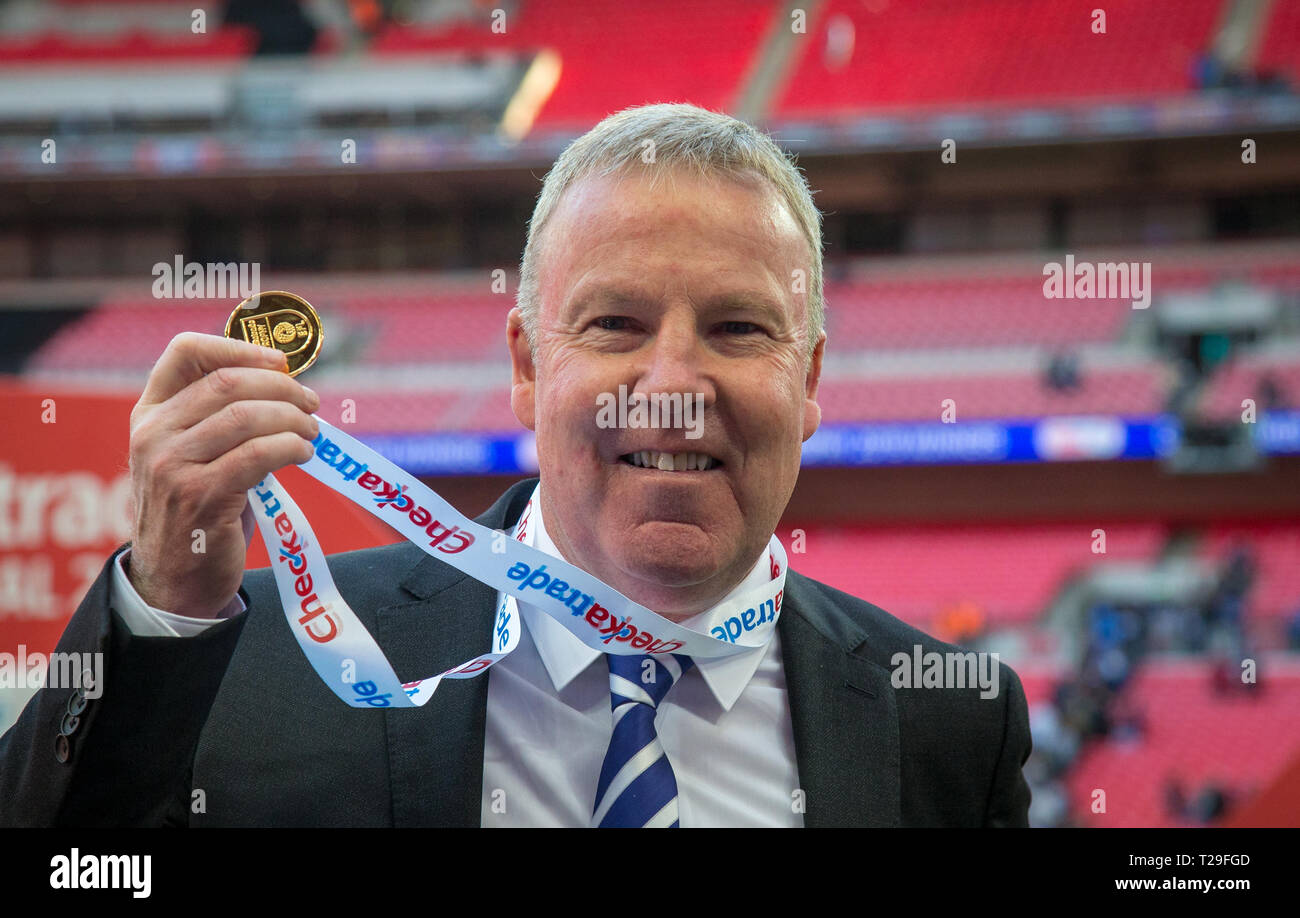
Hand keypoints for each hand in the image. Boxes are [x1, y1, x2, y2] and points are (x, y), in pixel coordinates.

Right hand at [125, 332, 320, 617]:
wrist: (174, 580)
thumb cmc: (198, 511)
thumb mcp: (194, 456)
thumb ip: (221, 419)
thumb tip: (286, 383)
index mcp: (150, 414)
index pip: (184, 352)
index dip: (239, 347)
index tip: (281, 362)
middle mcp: (153, 435)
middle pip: (228, 383)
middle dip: (281, 388)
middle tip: (311, 403)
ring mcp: (171, 466)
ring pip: (246, 417)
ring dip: (292, 420)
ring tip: (312, 432)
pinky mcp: (199, 496)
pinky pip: (257, 455)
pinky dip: (290, 448)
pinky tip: (303, 454)